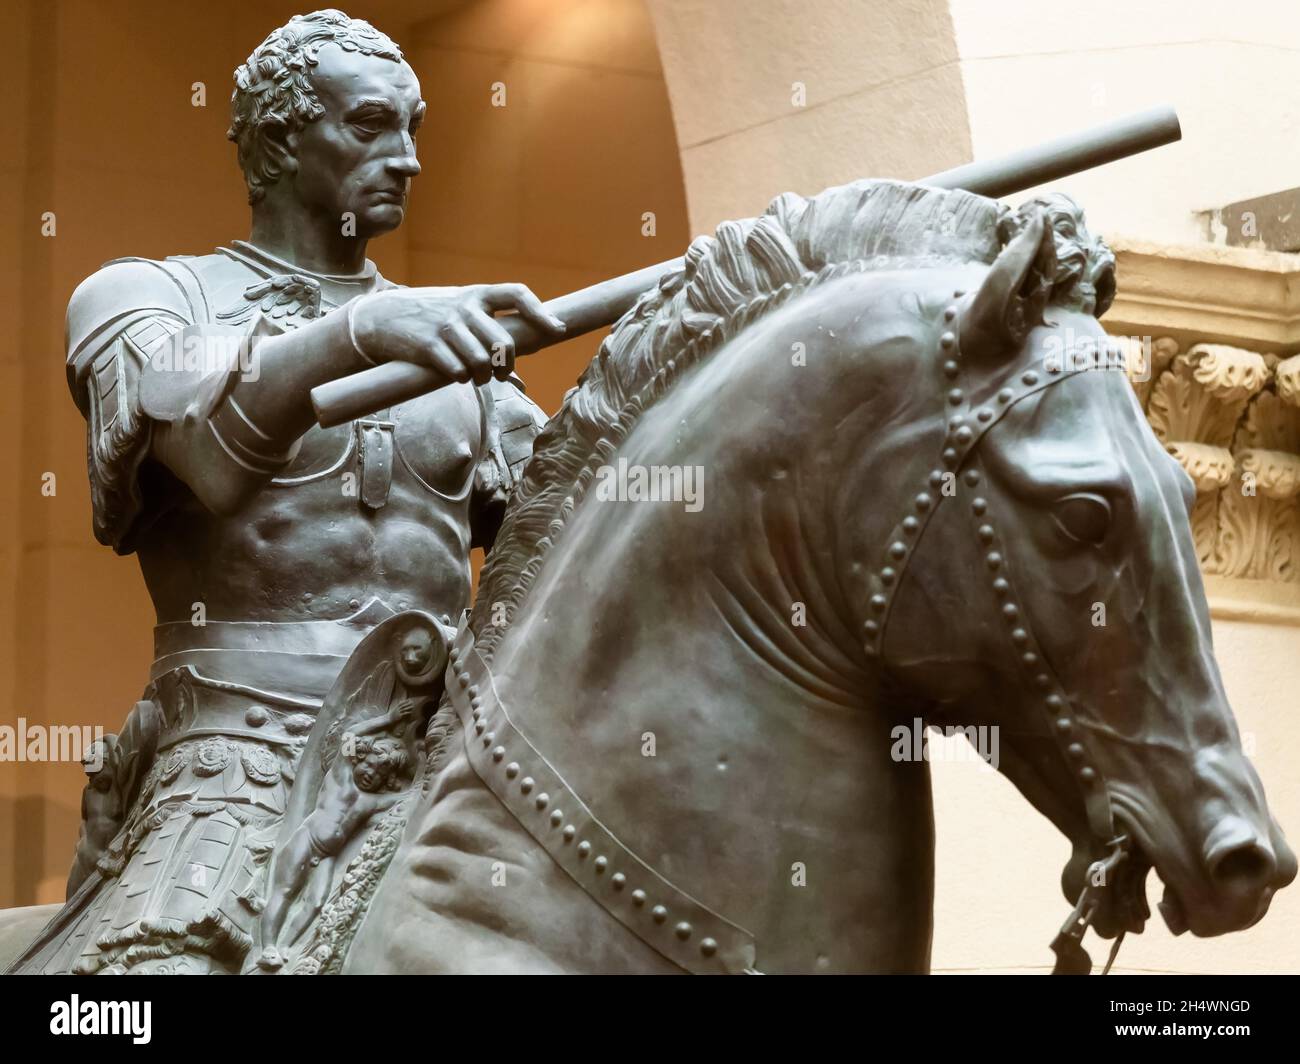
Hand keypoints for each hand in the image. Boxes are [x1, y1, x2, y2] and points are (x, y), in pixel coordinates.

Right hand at [350, 283, 564, 386]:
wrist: (379, 318)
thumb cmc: (429, 317)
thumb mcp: (458, 306)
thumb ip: (487, 318)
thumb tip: (530, 340)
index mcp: (476, 294)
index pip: (517, 295)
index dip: (540, 313)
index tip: (556, 330)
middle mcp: (464, 307)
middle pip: (504, 344)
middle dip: (506, 367)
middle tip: (499, 376)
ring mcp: (446, 326)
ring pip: (482, 363)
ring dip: (483, 378)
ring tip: (475, 377)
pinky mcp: (429, 346)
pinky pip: (458, 372)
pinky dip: (460, 379)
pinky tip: (454, 374)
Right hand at [393, 697, 420, 721]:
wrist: (389, 719)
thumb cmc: (392, 715)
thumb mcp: (394, 709)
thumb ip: (397, 706)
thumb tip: (399, 702)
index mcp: (396, 707)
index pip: (400, 703)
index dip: (404, 701)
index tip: (408, 700)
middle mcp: (397, 709)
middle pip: (403, 705)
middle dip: (407, 703)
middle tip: (412, 702)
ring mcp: (398, 712)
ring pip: (404, 709)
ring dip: (408, 707)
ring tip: (413, 706)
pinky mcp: (399, 716)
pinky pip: (404, 714)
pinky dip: (407, 712)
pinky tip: (410, 712)